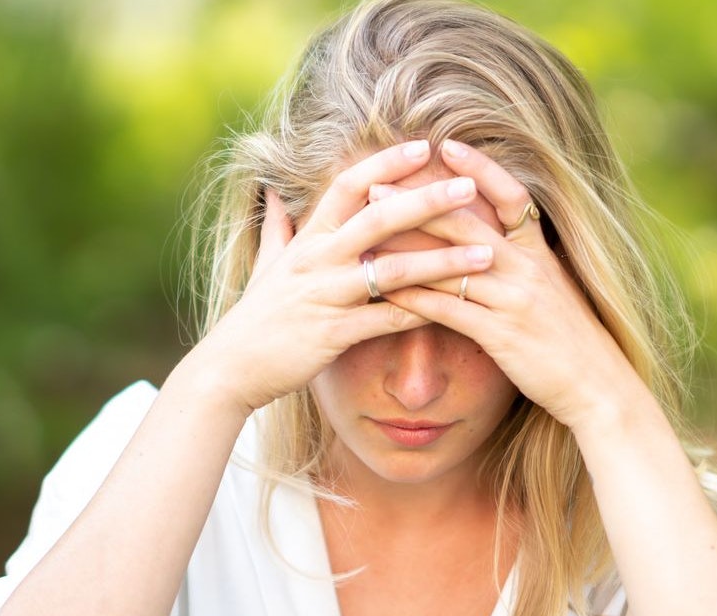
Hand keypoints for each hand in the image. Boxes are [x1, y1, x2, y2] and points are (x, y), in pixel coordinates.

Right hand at [193, 141, 497, 413]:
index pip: (348, 186)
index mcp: (306, 239)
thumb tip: (274, 191)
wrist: (231, 368)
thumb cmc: (254, 316)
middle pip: (377, 218)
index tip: (424, 147)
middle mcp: (317, 260)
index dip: (385, 163)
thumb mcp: (265, 264)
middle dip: (426, 200)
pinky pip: (387, 319)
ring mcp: (325, 296)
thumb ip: (278, 227)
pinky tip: (458, 309)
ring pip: (391, 270)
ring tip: (485, 252)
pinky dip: (423, 312)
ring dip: (441, 260)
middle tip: (469, 186)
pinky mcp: (333, 334)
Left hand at [375, 140, 646, 430]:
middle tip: (376, 186)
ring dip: (403, 251)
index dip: (481, 169)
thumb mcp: (552, 287)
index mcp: (541, 252)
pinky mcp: (501, 335)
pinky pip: (449, 310)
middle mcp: (528, 269)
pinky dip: (414, 299)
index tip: (447, 145)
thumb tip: (489, 241)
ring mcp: (514, 301)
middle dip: (417, 204)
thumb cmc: (570, 337)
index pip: (512, 196)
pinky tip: (385, 291)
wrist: (598, 385)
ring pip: (450, 267)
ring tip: (364, 238)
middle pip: (467, 225)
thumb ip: (522, 261)